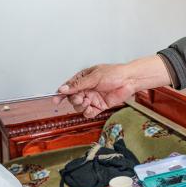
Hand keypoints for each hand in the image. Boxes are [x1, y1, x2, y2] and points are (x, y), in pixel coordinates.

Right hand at [55, 56, 171, 117]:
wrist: (129, 81)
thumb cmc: (114, 74)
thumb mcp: (94, 77)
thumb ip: (78, 84)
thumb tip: (63, 89)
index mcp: (83, 79)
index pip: (69, 87)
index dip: (61, 93)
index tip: (56, 99)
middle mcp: (87, 89)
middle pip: (72, 98)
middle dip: (74, 99)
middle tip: (79, 98)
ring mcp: (92, 98)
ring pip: (79, 106)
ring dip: (81, 106)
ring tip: (87, 102)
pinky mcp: (99, 106)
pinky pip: (89, 112)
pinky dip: (88, 112)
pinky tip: (91, 108)